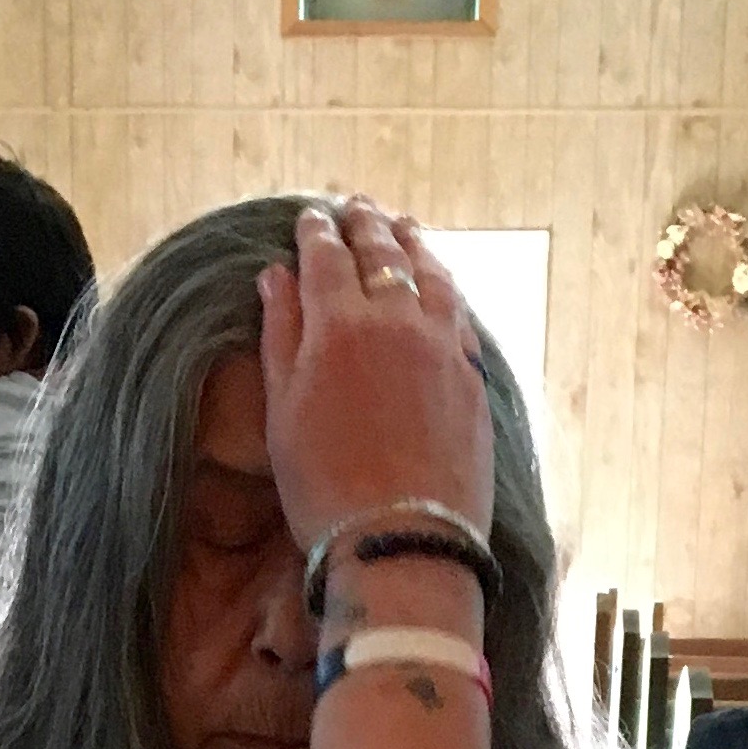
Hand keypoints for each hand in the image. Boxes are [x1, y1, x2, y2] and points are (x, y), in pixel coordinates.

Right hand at [259, 198, 493, 553]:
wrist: (402, 542)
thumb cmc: (325, 488)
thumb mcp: (283, 413)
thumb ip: (280, 336)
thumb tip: (276, 276)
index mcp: (338, 323)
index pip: (325, 255)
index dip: (315, 232)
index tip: (310, 218)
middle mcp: (396, 319)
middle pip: (381, 253)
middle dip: (364, 225)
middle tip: (355, 206)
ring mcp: (442, 345)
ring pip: (429, 273)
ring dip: (412, 244)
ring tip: (403, 226)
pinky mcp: (472, 376)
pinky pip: (458, 312)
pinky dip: (444, 286)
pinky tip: (441, 285)